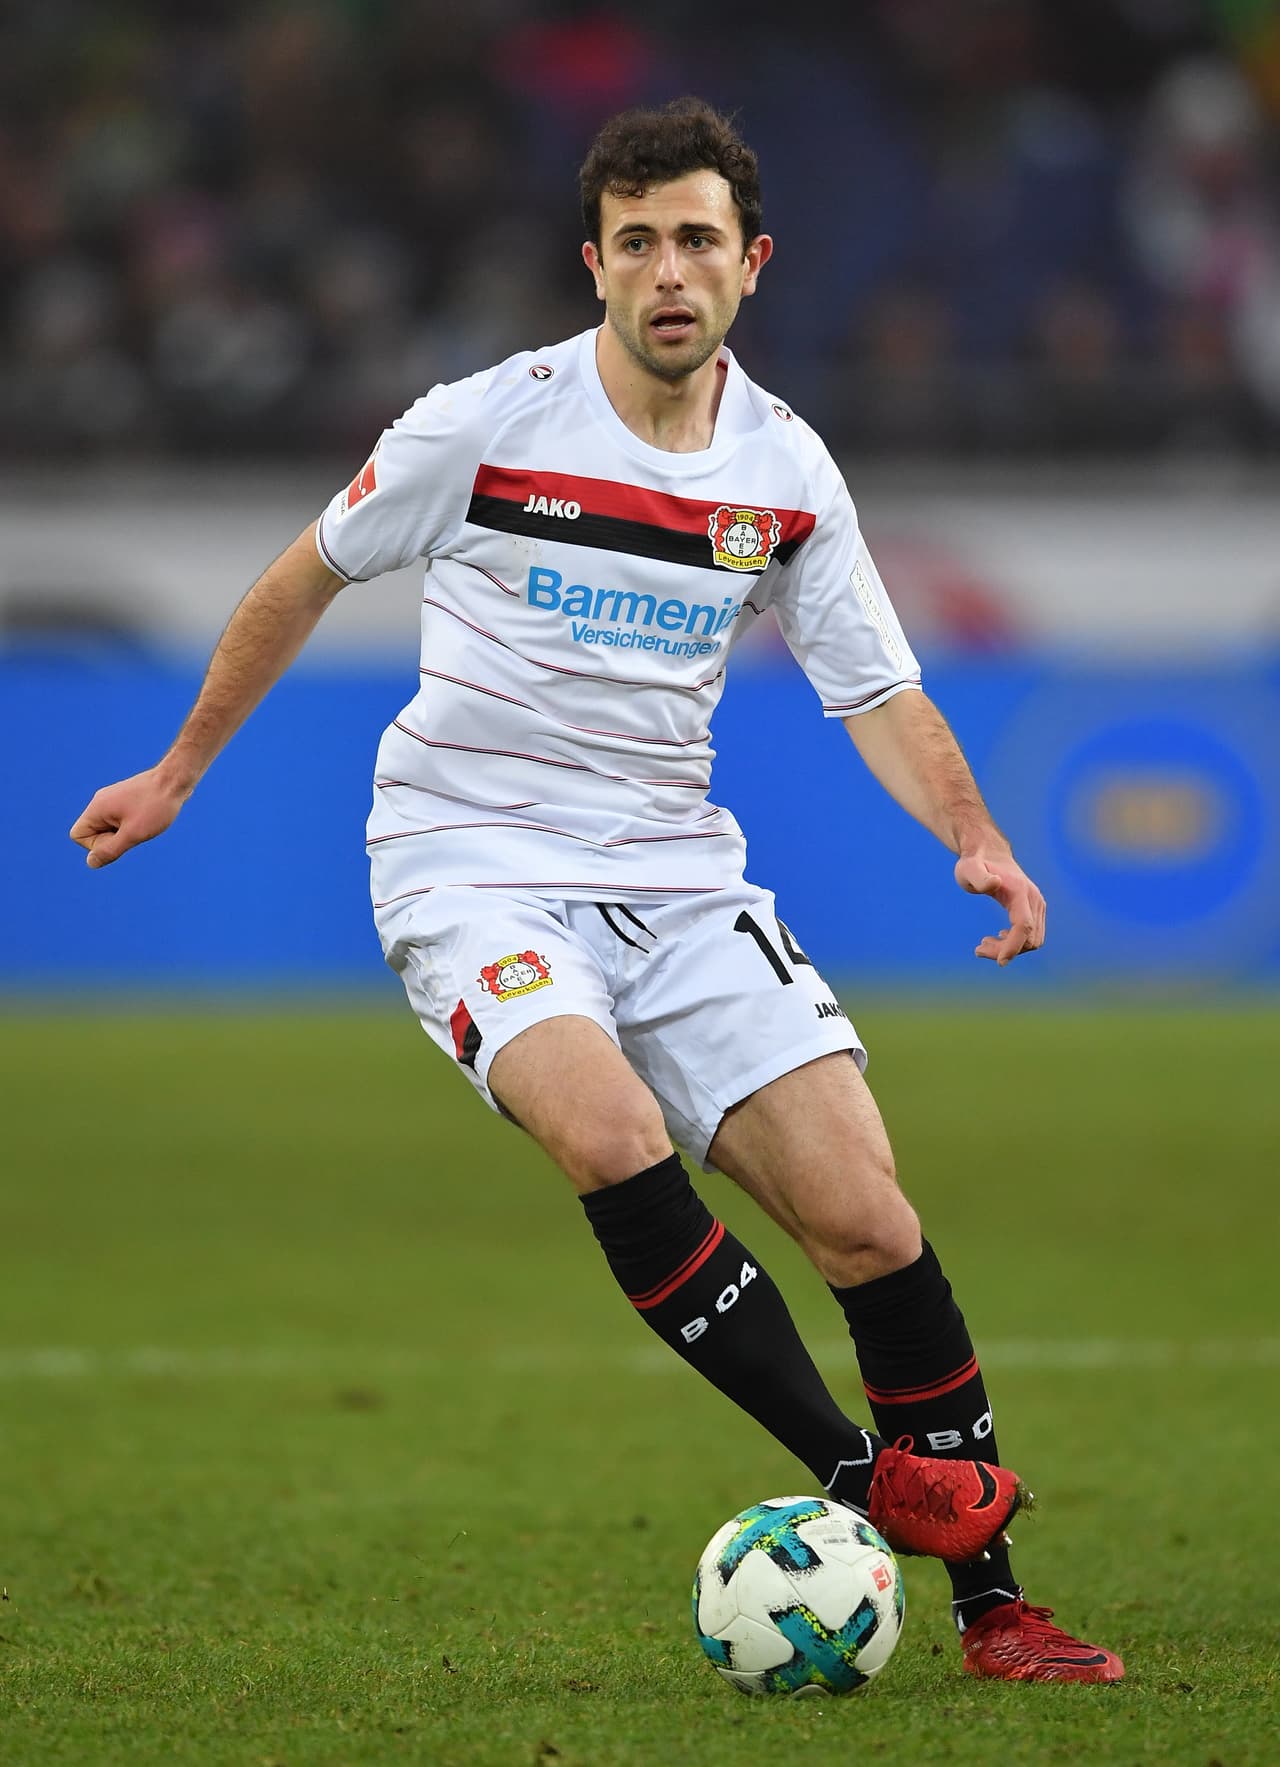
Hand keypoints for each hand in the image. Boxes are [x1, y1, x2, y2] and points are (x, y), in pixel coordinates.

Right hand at [70, 768, 187, 868]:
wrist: (175, 780)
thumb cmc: (156, 806)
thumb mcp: (133, 834)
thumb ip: (110, 850)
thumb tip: (91, 863)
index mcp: (97, 808)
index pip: (77, 835)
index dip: (96, 845)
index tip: (119, 838)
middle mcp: (100, 802)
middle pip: (92, 833)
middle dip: (112, 839)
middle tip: (134, 830)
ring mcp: (112, 800)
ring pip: (108, 828)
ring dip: (124, 833)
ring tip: (143, 823)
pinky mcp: (125, 800)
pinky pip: (119, 821)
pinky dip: (131, 826)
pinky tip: (148, 819)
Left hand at [954, 853, 1045, 965]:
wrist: (988, 852)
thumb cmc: (974, 863)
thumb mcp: (968, 869)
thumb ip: (979, 877)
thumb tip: (994, 883)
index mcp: (1021, 893)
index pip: (1023, 926)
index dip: (1013, 946)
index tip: (1000, 962)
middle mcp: (1034, 900)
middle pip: (1028, 938)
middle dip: (1005, 950)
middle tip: (978, 949)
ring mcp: (1037, 905)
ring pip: (1032, 940)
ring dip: (1010, 948)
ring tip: (983, 944)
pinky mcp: (1035, 909)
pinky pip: (1032, 935)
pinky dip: (1016, 943)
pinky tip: (996, 937)